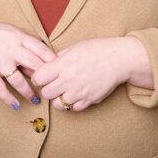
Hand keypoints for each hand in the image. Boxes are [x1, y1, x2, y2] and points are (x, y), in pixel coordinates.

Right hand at [0, 21, 56, 109]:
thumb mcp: (13, 35)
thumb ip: (28, 48)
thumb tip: (44, 64)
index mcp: (19, 38)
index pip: (41, 49)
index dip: (53, 61)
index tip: (61, 72)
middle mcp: (10, 49)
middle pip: (33, 65)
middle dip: (44, 78)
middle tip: (52, 89)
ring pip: (18, 80)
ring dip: (28, 92)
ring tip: (36, 100)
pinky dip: (8, 98)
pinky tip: (16, 105)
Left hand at [31, 36, 149, 111]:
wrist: (119, 59)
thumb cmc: (97, 50)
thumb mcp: (73, 48)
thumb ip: (57, 58)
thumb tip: (45, 64)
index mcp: (63, 65)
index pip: (38, 78)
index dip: (38, 77)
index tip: (42, 75)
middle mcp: (70, 80)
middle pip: (46, 93)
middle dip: (47, 88)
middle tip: (52, 83)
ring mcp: (80, 92)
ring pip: (58, 104)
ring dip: (58, 98)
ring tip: (63, 90)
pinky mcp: (90, 100)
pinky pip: (74, 108)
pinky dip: (72, 104)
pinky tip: (75, 94)